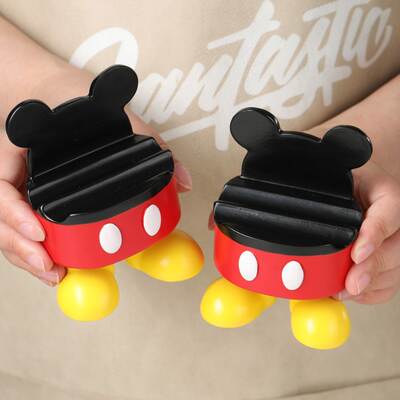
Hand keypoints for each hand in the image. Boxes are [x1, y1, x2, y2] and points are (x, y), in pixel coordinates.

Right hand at [0, 115, 191, 285]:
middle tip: (50, 267)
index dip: (15, 213)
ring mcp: (18, 185)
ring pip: (9, 227)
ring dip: (27, 254)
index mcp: (22, 147)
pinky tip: (53, 262)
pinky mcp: (27, 197)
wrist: (52, 93)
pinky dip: (35, 247)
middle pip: (3, 216)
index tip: (39, 231)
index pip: (2, 184)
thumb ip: (148, 141)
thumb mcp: (113, 112)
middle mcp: (14, 170)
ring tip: (54, 274)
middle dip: (23, 247)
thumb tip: (180, 180)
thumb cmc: (72, 98)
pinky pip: (22, 225)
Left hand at [335, 161, 399, 303]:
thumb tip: (309, 213)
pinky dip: (370, 292)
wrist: (364, 190)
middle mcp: (398, 222)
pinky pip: (390, 283)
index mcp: (388, 196)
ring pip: (392, 271)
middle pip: (392, 251)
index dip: (371, 238)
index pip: (387, 217)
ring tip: (344, 288)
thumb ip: (330, 199)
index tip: (357, 254)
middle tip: (350, 283)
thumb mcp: (340, 183)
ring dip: (368, 285)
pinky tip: (353, 290)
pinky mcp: (393, 261)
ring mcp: (397, 242)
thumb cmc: (352, 186)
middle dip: (368, 270)